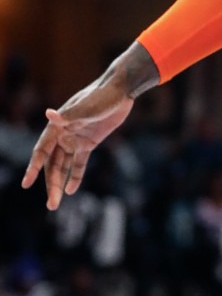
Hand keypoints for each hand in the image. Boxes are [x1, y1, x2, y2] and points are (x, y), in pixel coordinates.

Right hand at [22, 70, 135, 208]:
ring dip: (59, 183)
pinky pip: (79, 163)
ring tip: (55, 203)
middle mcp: (63, 134)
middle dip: (50, 184)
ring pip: (63, 166)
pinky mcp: (89, 142)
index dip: (33, 168)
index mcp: (57, 126)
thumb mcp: (86, 107)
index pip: (41, 151)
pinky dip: (75, 176)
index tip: (26, 183)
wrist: (120, 91)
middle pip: (51, 164)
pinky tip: (71, 190)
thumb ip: (68, 115)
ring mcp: (75, 139)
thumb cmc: (101, 96)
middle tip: (51, 205)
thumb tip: (48, 114)